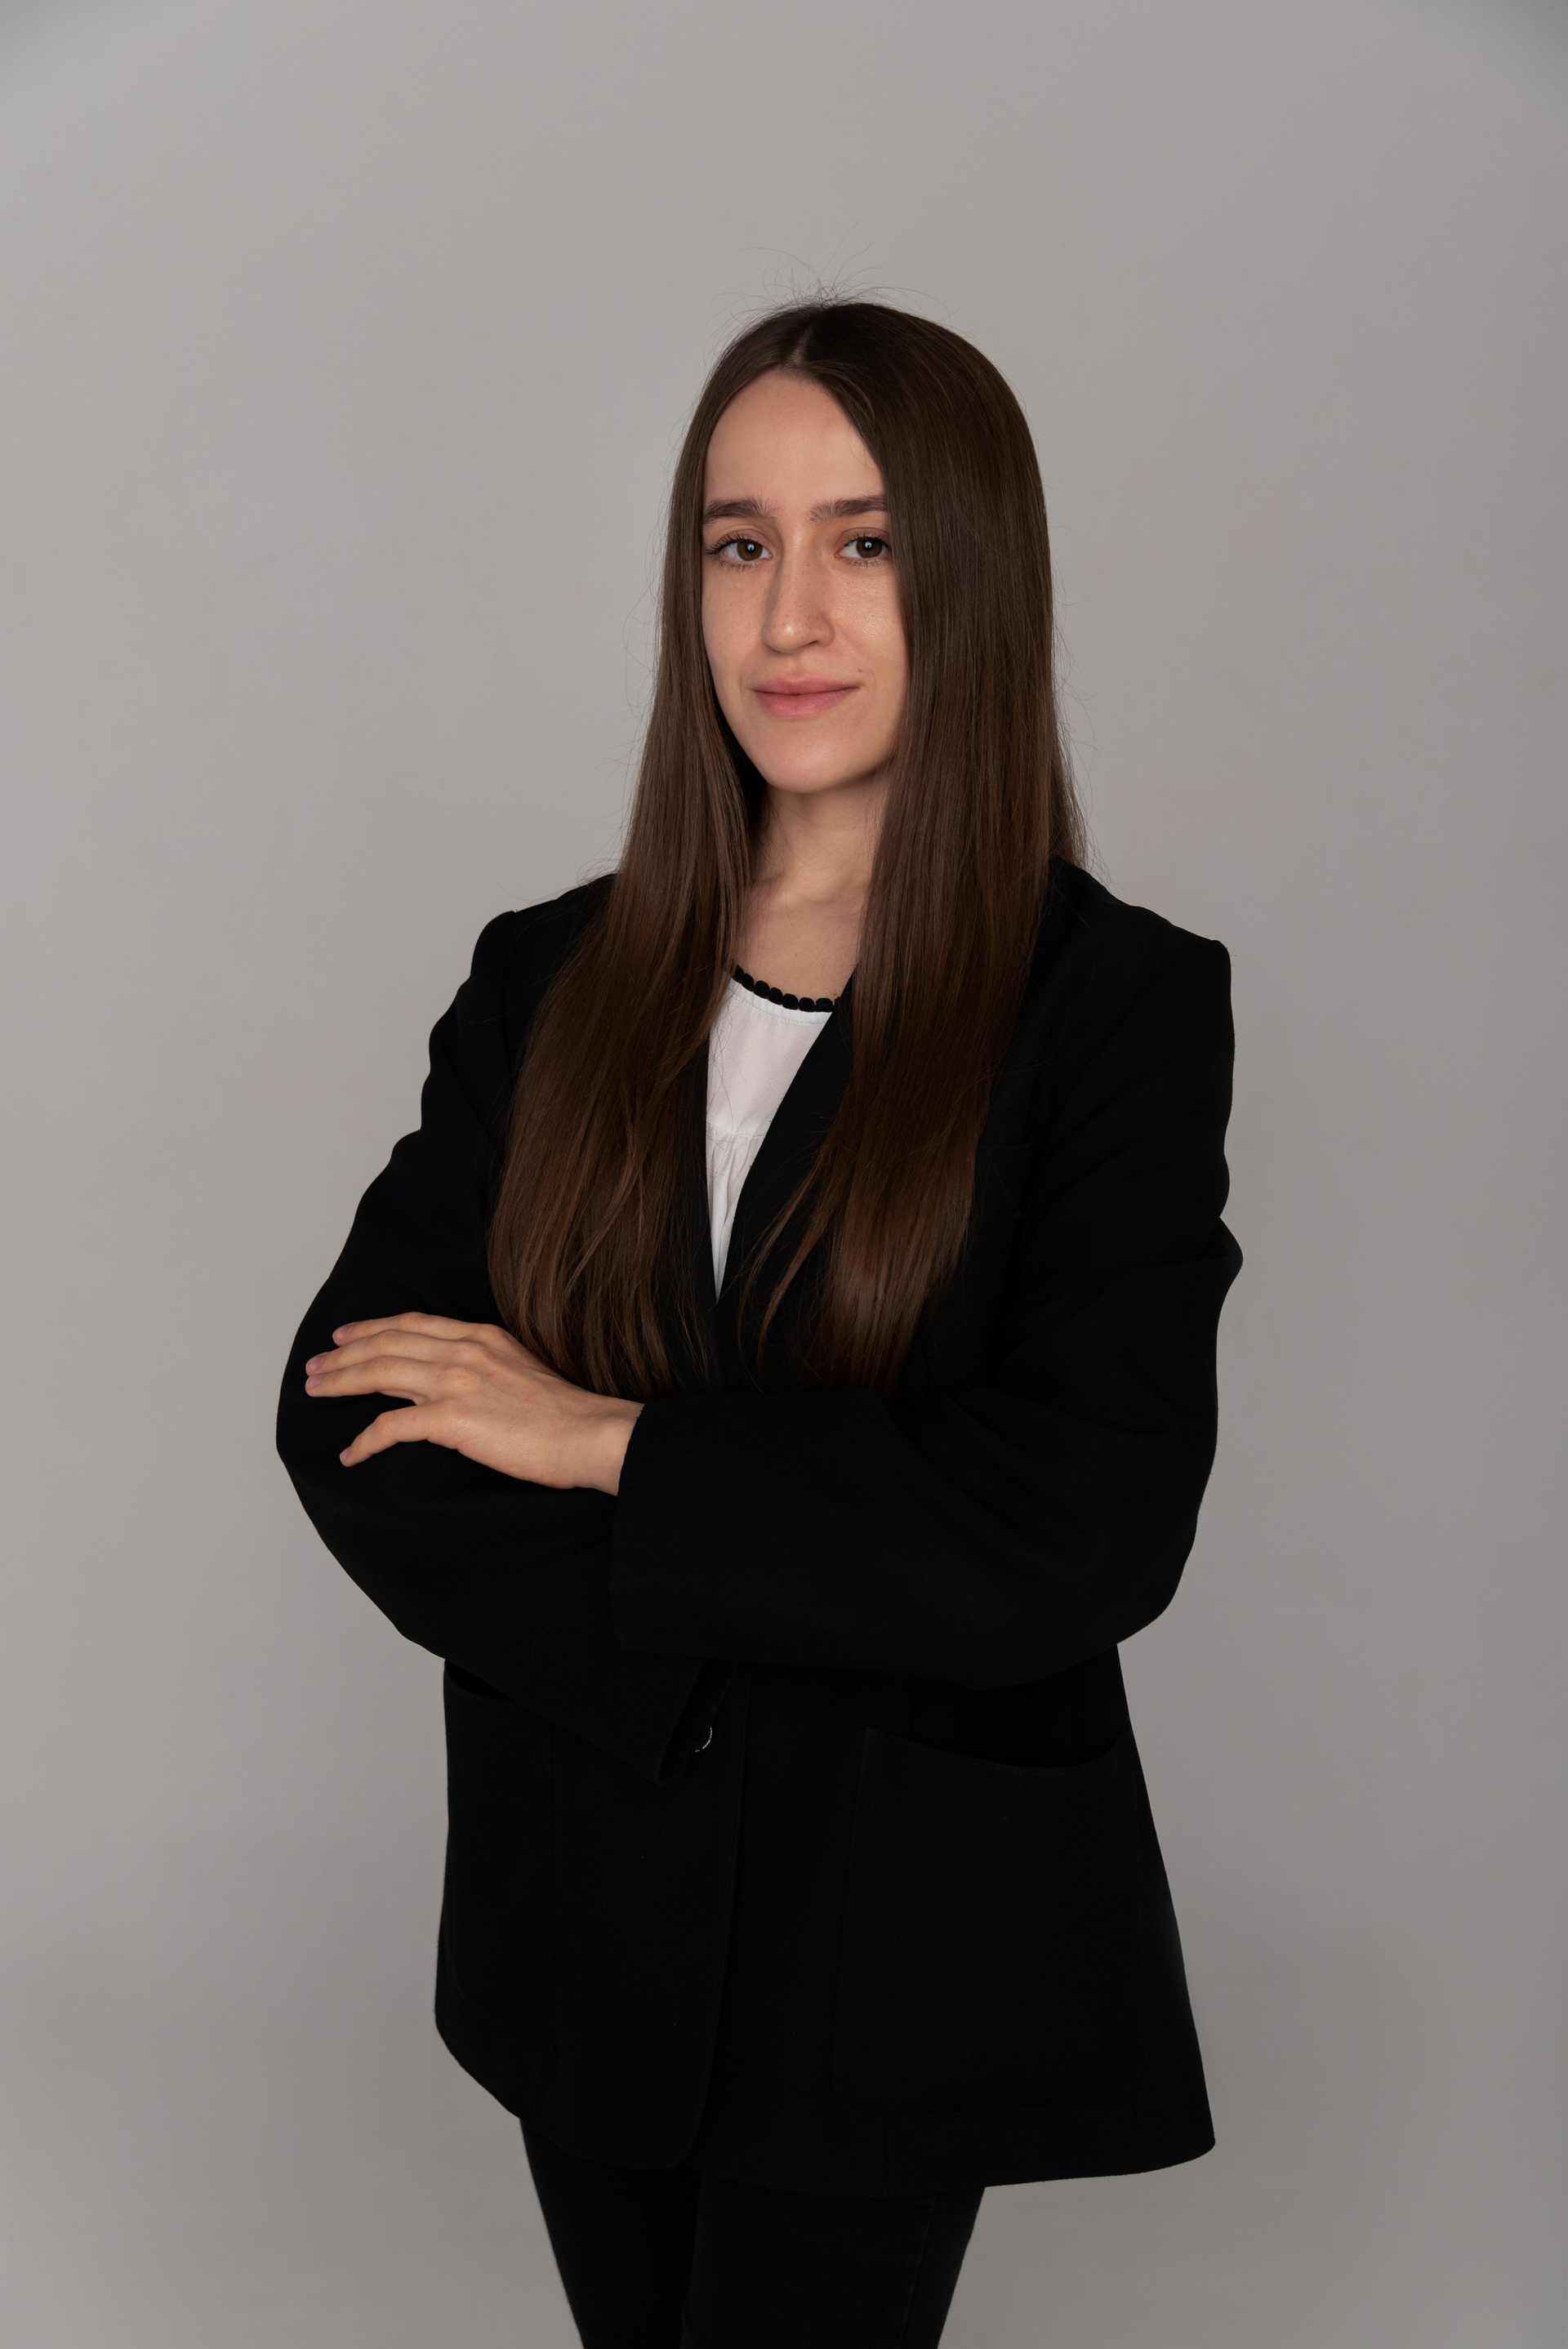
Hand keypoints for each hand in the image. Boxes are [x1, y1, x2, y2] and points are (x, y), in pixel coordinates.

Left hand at [304, 1313, 641, 1494]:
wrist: (590, 1434)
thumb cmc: (565, 1415)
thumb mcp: (521, 1370)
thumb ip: (486, 1366)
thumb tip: (459, 1384)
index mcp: (480, 1336)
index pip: (412, 1324)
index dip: (372, 1327)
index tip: (345, 1335)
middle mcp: (463, 1351)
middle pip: (386, 1344)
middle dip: (342, 1355)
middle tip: (314, 1367)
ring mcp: (456, 1383)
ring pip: (379, 1374)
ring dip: (340, 1383)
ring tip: (315, 1392)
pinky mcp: (453, 1419)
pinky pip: (391, 1427)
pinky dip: (365, 1441)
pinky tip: (351, 1453)